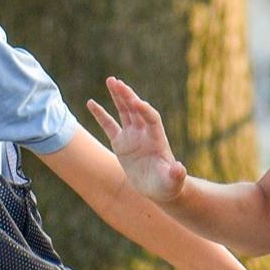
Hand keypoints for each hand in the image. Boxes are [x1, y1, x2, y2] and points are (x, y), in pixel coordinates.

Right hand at [81, 76, 187, 203]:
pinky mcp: (121, 143)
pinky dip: (100, 114)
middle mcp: (145, 133)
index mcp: (157, 139)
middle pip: (136, 109)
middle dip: (128, 95)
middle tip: (117, 82)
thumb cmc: (169, 185)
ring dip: (118, 96)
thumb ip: (176, 174)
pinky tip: (90, 103)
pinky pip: (108, 125)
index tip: (137, 103)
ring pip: (124, 111)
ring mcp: (132, 136)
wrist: (159, 189)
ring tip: (110, 80)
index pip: (152, 118)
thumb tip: (179, 169)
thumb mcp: (173, 181)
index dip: (145, 110)